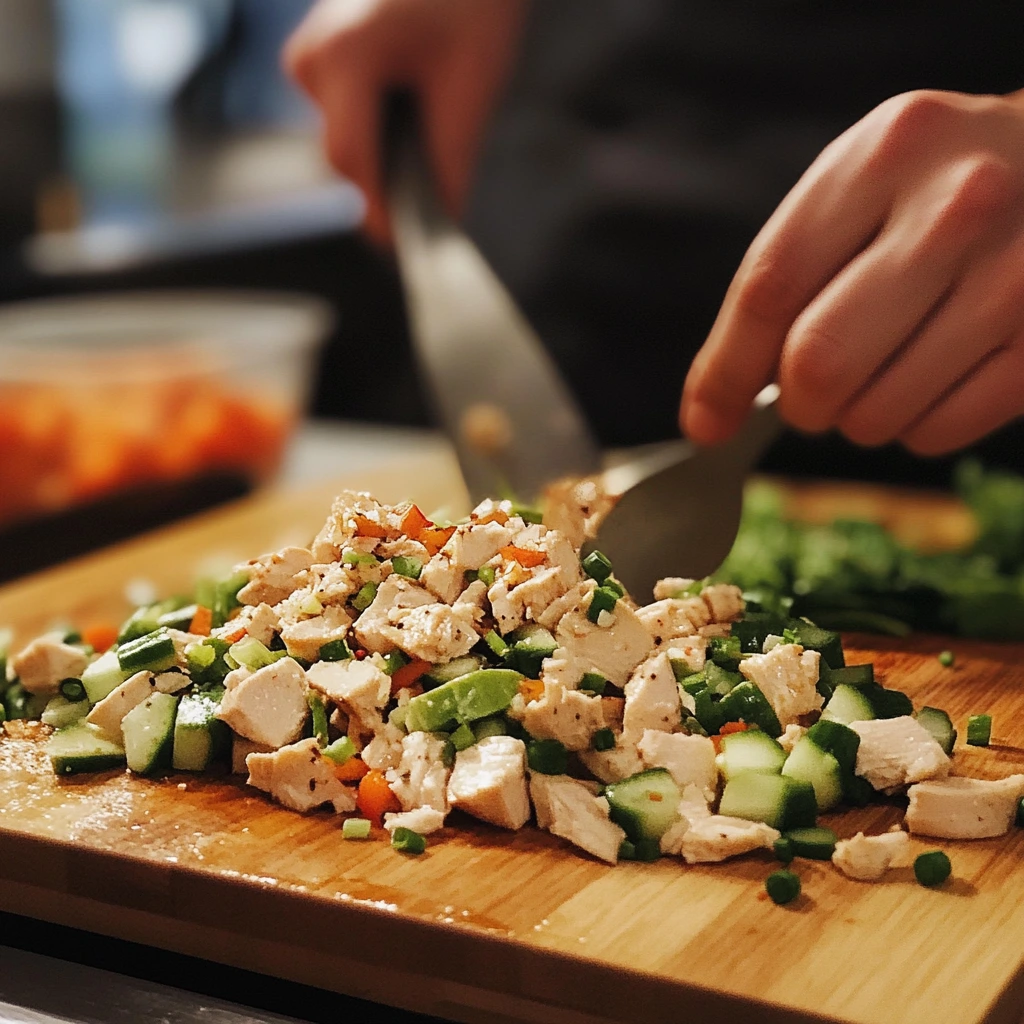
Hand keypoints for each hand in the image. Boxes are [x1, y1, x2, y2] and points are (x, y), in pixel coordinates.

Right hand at [284, 0, 527, 244]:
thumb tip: (443, 220)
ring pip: (343, 138)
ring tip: (432, 115)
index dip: (380, 208)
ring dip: (386, 148)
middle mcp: (313, 56)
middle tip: (439, 186)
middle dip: (390, 177)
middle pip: (347, 155)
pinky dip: (377, 123)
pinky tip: (410, 98)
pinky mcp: (315, 56)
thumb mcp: (472, 83)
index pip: (353, 160)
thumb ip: (451, 159)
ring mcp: (308, 54)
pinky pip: (343, 115)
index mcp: (346, 55)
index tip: (403, 244)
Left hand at [680, 88, 1023, 455]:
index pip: (770, 287)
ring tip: (881, 371)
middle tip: (809, 393)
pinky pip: (937, 433)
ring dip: (854, 417)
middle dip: (797, 402)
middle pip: (819, 362)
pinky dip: (911, 427)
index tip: (707, 420)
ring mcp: (1016, 279)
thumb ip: (783, 279)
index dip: (723, 371)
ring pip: (875, 414)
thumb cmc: (938, 187)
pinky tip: (928, 379)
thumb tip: (711, 409)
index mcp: (886, 155)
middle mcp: (958, 208)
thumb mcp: (859, 187)